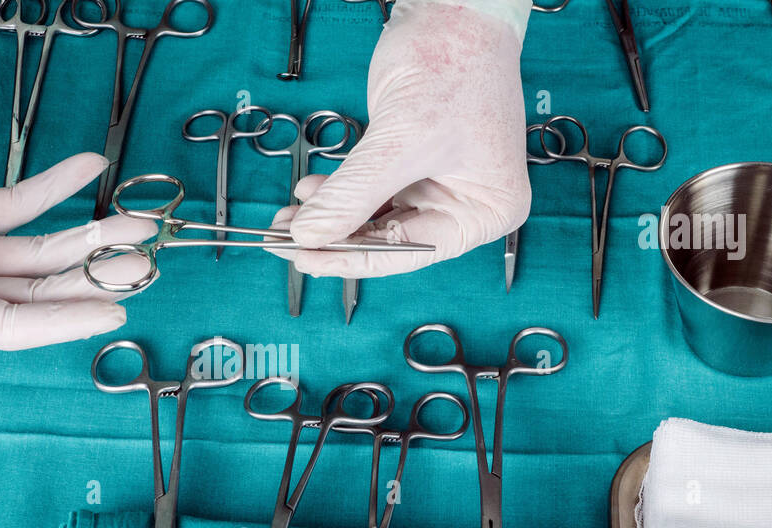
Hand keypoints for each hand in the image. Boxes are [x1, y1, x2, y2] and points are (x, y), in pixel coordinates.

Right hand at [0, 124, 152, 348]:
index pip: (7, 326)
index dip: (62, 321)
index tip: (112, 311)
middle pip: (38, 296)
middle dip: (92, 283)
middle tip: (145, 266)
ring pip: (41, 257)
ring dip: (89, 243)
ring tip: (140, 225)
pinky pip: (22, 206)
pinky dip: (56, 188)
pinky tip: (91, 167)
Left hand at [270, 0, 530, 278]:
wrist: (454, 9)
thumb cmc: (453, 62)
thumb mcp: (401, 137)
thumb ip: (353, 193)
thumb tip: (310, 235)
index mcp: (486, 211)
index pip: (409, 252)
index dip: (352, 259)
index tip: (305, 259)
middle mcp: (467, 206)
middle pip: (390, 239)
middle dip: (336, 237)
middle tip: (284, 242)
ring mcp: (439, 186)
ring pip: (373, 217)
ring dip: (330, 217)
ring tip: (286, 218)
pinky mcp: (412, 165)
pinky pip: (369, 191)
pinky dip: (338, 192)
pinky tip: (309, 190)